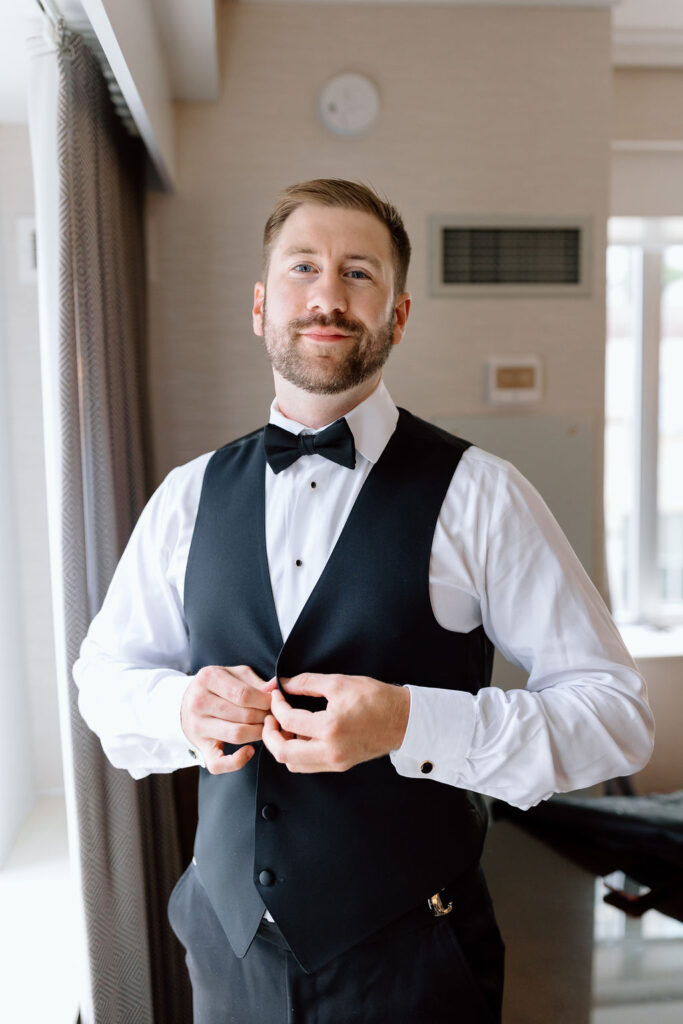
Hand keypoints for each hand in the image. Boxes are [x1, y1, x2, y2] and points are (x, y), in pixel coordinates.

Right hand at [181, 664, 275, 773]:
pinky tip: (250, 750)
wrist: (188, 702)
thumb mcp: (235, 675)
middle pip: (243, 715)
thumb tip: (275, 687)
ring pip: (237, 735)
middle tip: (273, 716)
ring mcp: (197, 726)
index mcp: (208, 678)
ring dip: (258, 733)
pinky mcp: (200, 747)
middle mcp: (198, 702)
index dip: (265, 701)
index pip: (244, 695)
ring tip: (265, 727)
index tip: (274, 702)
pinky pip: (219, 763)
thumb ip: (256, 681)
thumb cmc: (218, 686)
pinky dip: (237, 761)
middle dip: (265, 716)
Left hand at [262, 673, 409, 772]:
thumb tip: (284, 683)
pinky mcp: (340, 765)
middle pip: (284, 753)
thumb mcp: (340, 683)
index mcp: (330, 728)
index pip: (289, 720)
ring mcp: (335, 761)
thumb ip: (307, 682)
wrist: (403, 719)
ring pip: (294, 764)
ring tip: (285, 726)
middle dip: (270, 735)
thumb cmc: (376, 699)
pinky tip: (301, 735)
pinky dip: (297, 753)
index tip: (276, 695)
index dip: (277, 706)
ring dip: (283, 746)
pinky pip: (308, 765)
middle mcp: (330, 750)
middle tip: (270, 718)